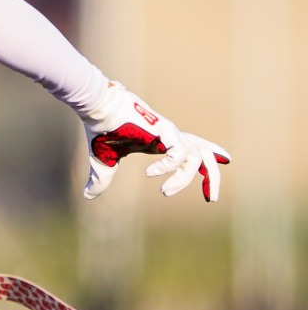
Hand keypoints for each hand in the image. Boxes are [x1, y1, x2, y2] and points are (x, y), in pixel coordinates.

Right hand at [82, 83, 230, 201]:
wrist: (98, 109)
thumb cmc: (101, 131)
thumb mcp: (103, 162)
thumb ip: (101, 179)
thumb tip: (88, 196)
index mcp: (162, 142)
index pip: (193, 151)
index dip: (208, 162)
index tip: (221, 170)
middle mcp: (172, 137)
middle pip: (204, 156)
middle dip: (212, 178)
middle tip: (212, 200)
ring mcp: (171, 133)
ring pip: (196, 158)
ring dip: (185, 179)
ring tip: (165, 192)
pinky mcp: (166, 131)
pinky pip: (178, 154)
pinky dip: (168, 167)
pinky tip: (151, 174)